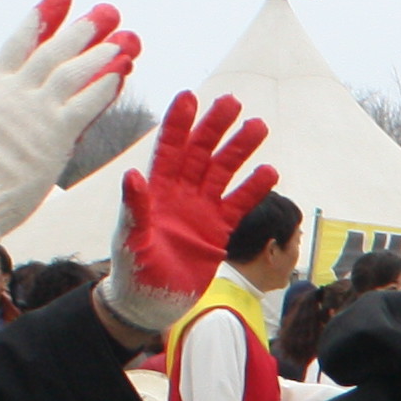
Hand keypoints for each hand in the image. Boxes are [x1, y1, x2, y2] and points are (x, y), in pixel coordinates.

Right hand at [0, 0, 135, 245]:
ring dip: (101, 54)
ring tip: (123, 38)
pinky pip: (86, 105)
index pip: (19, 42)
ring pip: (74, 72)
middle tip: (105, 11)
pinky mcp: (55, 135)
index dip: (41, 18)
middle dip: (81, 29)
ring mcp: (38, 111)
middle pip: (54, 51)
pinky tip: (122, 73)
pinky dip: (105, 87)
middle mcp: (17, 92)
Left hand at [108, 93, 279, 335]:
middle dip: (214, 126)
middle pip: (200, 152)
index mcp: (155, 190)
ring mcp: (201, 210)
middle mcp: (179, 193)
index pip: (168, 149)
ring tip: (258, 126)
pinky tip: (270, 172)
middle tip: (232, 102)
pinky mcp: (218, 230)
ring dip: (239, 149)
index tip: (189, 97)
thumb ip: (135, 210)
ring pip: (222, 171)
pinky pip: (239, 204)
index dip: (178, 123)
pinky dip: (253, 189)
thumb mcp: (130, 242)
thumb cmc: (132, 272)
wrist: (149, 304)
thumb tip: (133, 175)